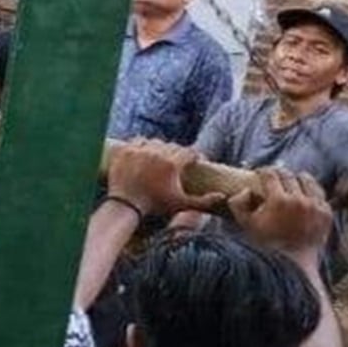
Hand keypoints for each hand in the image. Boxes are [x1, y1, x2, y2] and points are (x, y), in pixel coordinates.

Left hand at [106, 139, 225, 216]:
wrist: (125, 205)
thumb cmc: (155, 205)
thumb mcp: (181, 205)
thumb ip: (204, 202)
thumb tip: (222, 196)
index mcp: (172, 164)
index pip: (190, 152)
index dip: (195, 156)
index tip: (196, 162)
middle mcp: (156, 153)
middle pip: (173, 146)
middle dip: (179, 153)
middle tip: (180, 162)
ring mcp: (139, 150)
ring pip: (156, 142)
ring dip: (162, 148)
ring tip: (164, 157)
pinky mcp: (125, 150)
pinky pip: (139, 140)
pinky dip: (144, 145)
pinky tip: (147, 152)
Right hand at [230, 168, 332, 262]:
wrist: (292, 262)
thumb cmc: (265, 243)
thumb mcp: (245, 224)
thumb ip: (237, 203)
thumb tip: (246, 189)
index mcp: (278, 201)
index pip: (270, 174)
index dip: (262, 171)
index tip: (259, 173)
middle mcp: (299, 200)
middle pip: (288, 174)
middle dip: (278, 173)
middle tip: (272, 177)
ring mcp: (315, 206)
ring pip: (307, 180)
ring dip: (296, 179)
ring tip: (290, 183)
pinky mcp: (326, 213)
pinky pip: (319, 193)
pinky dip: (310, 191)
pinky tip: (303, 194)